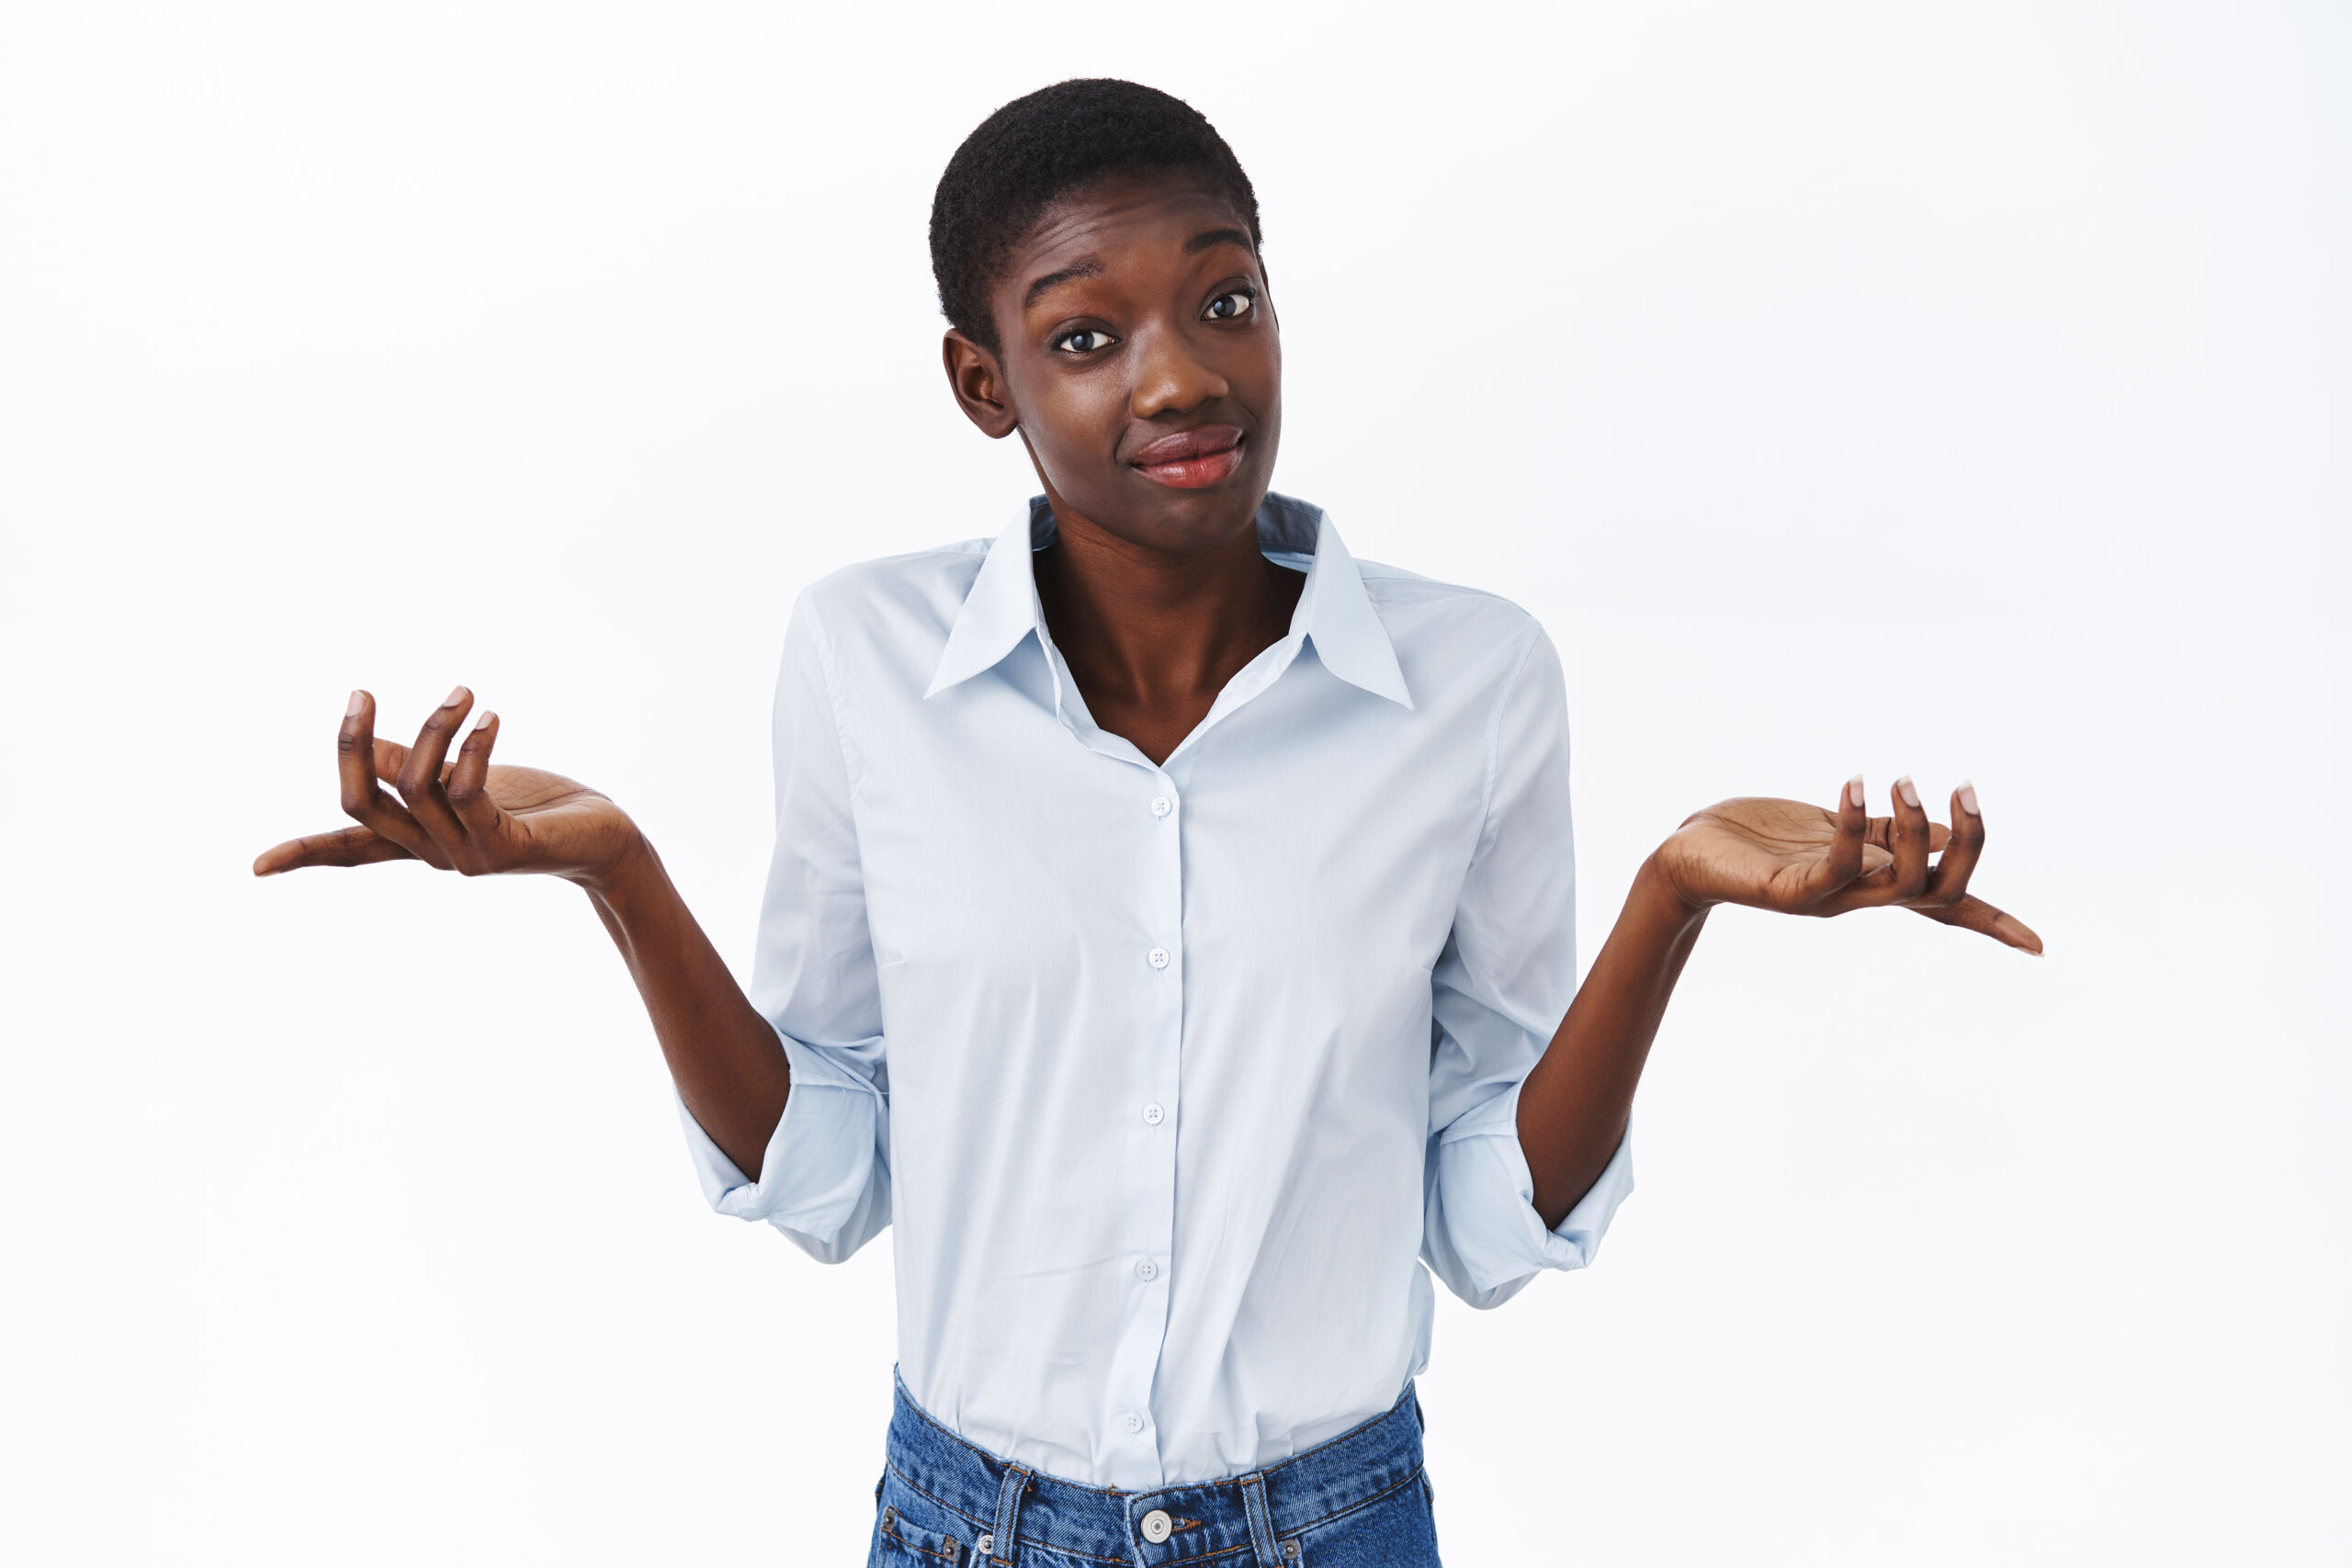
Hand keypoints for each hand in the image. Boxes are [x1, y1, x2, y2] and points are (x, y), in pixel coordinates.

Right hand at [252, 687, 643, 887]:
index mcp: (419, 839)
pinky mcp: (503, 848)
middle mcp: (433, 854)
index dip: (305, 853)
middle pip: (362, 803)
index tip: (255, 867)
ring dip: (436, 727)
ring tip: (464, 693)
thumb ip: (417, 768)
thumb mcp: (468, 781)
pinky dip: (473, 746)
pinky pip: (467, 792)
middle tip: (363, 692)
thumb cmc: (537, 806)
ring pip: (416, 787)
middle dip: (351, 744)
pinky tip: (489, 717)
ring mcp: (466, 857)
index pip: (351, 848)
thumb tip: (369, 744)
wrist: (606, 840)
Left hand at [1653, 776, 2041, 952]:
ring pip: (1899, 883)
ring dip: (1913, 829)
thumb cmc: (1758, 841)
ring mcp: (1828, 900)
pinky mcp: (1791, 893)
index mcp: (1874, 882)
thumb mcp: (1830, 830)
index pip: (1945, 907)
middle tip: (1961, 786)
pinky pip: (1836, 866)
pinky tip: (1853, 784)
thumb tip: (1948, 832)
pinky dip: (1852, 824)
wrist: (1688, 856)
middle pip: (1941, 892)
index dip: (1992, 924)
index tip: (2039, 948)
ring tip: (1905, 780)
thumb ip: (1884, 834)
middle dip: (1967, 844)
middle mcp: (1859, 897)